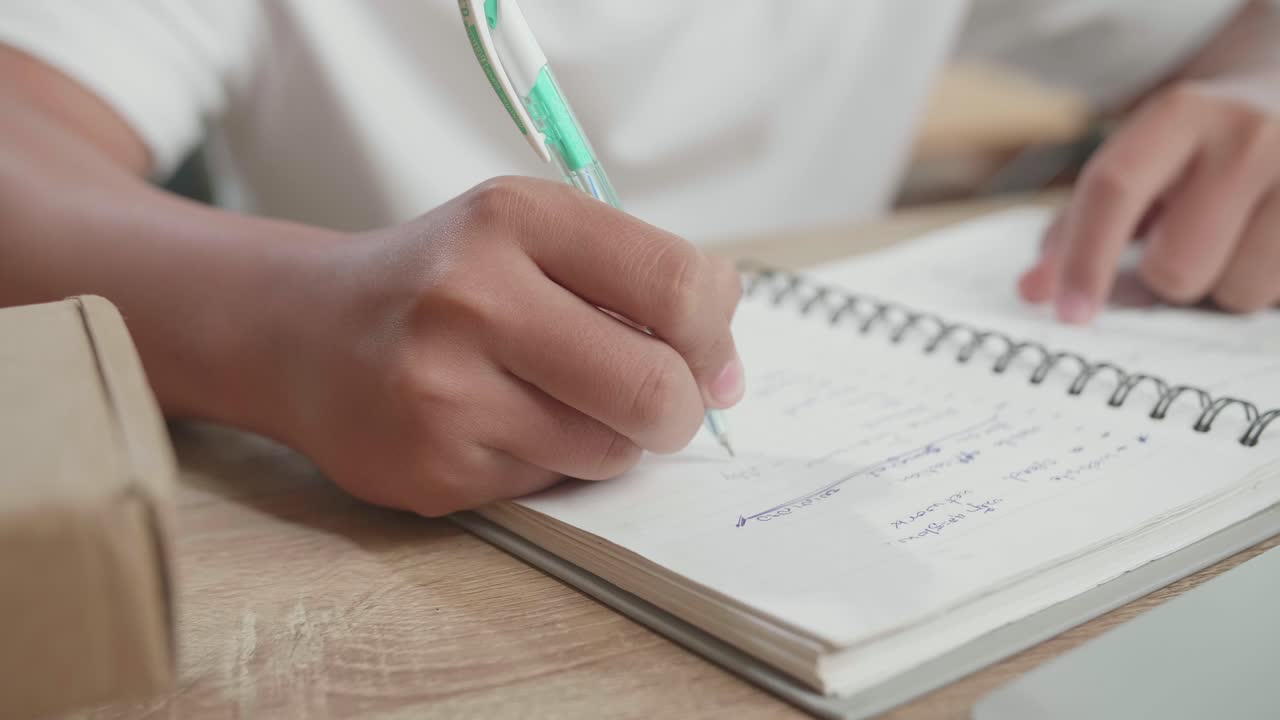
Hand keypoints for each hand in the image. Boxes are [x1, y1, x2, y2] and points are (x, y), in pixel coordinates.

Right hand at [269, 177, 743, 515]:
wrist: (305, 332)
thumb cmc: (444, 280)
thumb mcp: (531, 235)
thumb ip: (637, 280)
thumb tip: (728, 373)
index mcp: (516, 219)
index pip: (678, 284)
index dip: (716, 336)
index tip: (710, 359)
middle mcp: (474, 298)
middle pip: (654, 389)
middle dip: (679, 410)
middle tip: (660, 405)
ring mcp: (444, 391)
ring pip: (609, 451)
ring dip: (612, 440)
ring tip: (560, 405)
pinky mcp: (431, 469)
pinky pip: (550, 487)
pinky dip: (551, 466)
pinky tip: (500, 427)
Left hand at [1019, 83, 1279, 321]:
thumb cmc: (1204, 150)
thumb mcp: (1143, 164)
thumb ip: (1081, 227)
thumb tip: (1032, 292)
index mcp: (1183, 114)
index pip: (1114, 190)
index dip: (1084, 260)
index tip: (1068, 315)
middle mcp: (1251, 135)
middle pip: (1176, 269)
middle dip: (1170, 278)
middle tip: (1192, 243)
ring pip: (1238, 294)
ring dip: (1229, 285)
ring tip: (1243, 239)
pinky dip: (1270, 288)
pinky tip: (1269, 247)